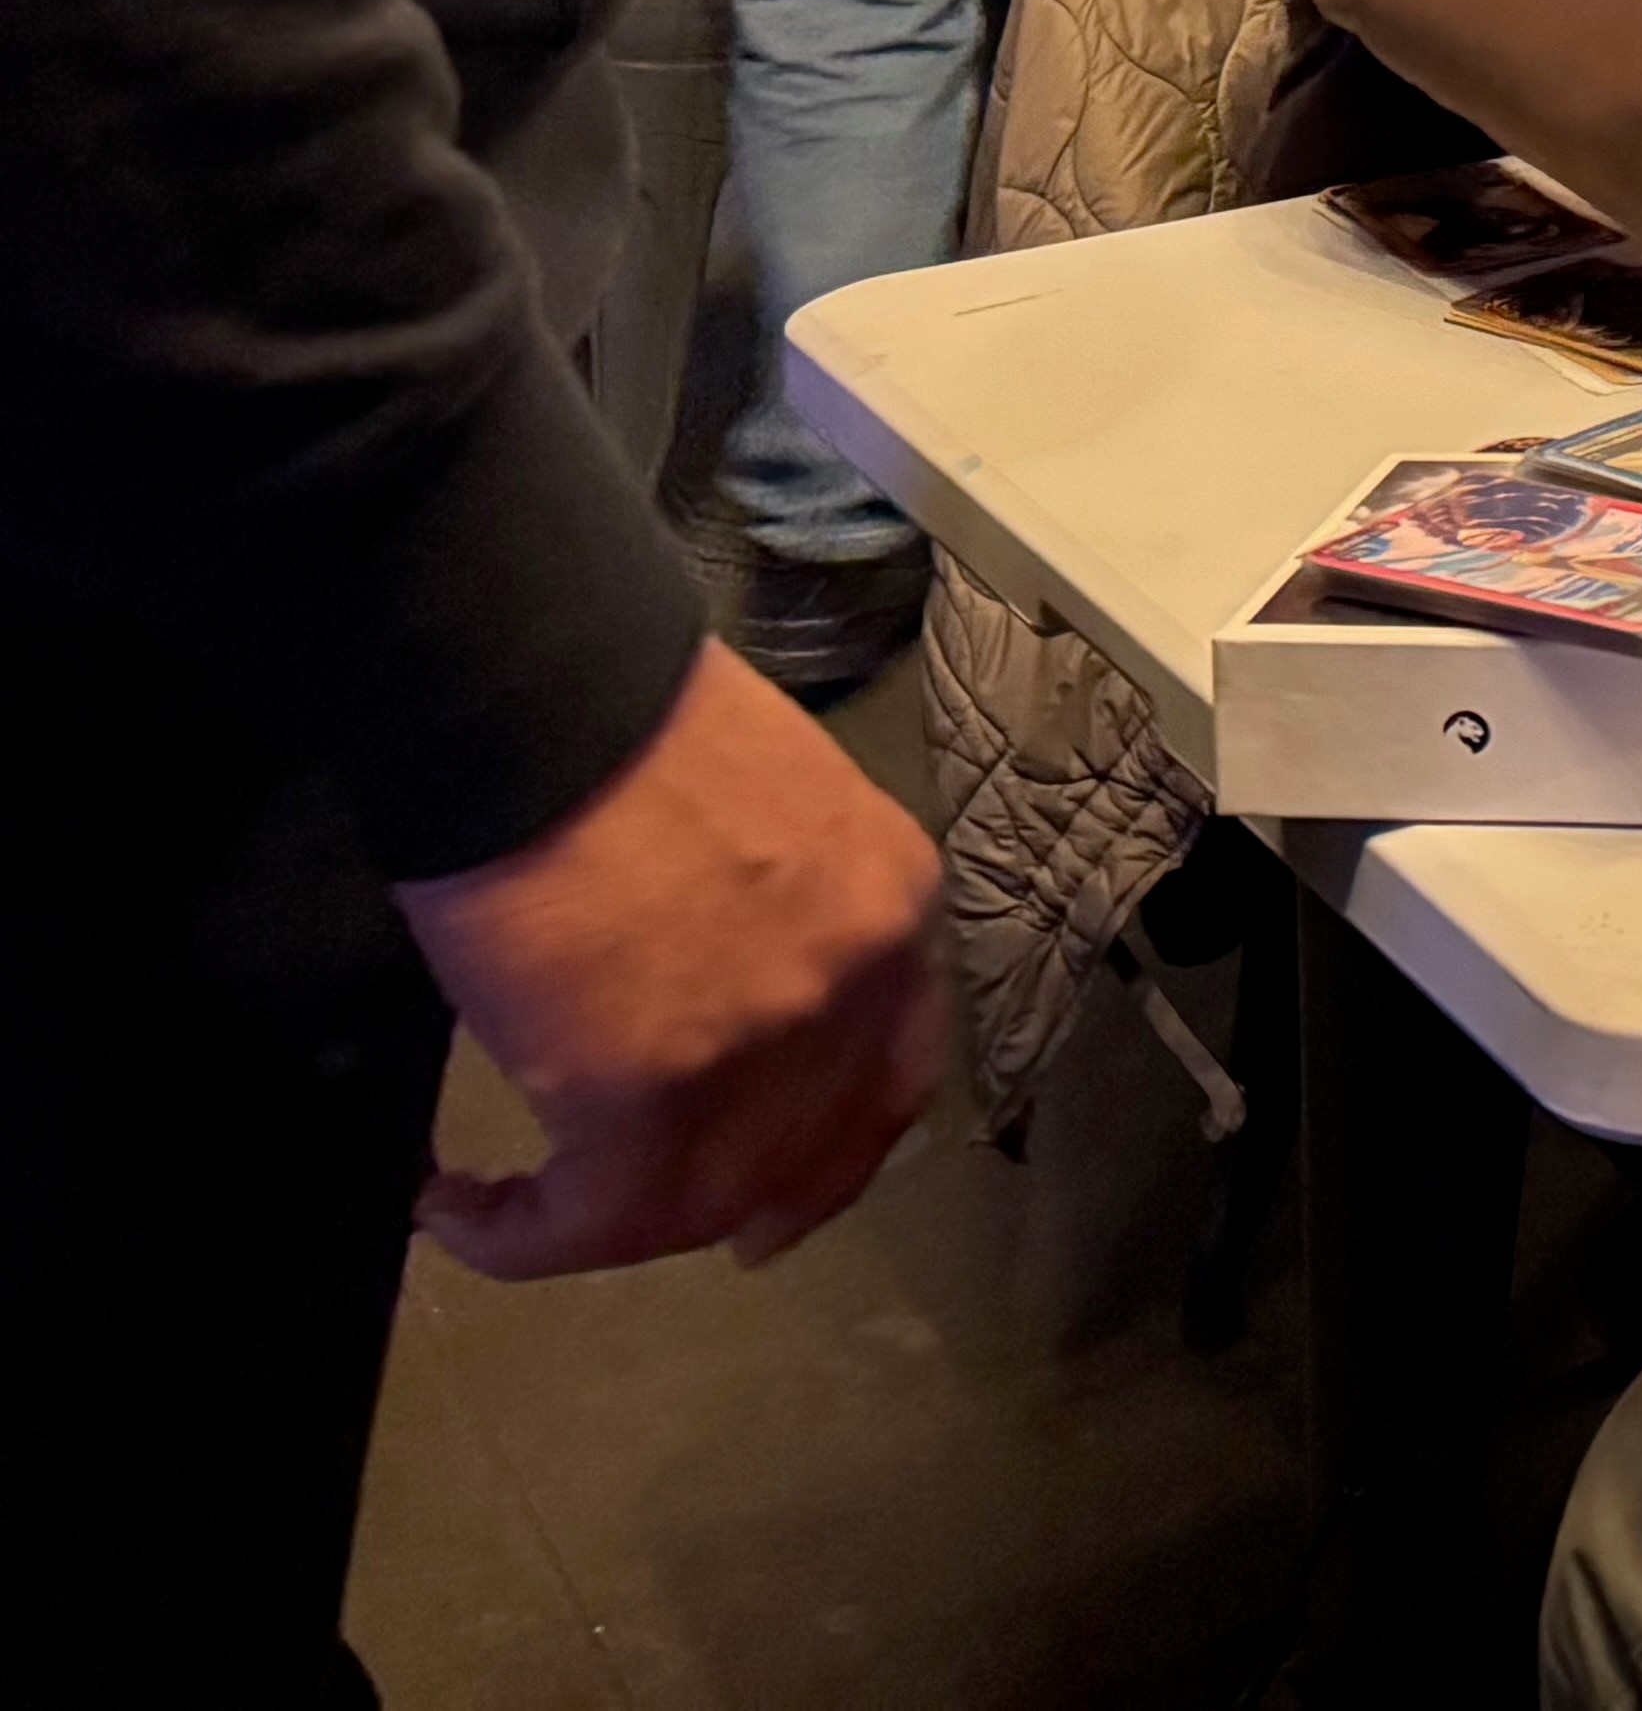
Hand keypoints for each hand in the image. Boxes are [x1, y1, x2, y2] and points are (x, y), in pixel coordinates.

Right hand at [395, 641, 946, 1278]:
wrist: (542, 695)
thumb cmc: (626, 723)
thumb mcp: (774, 806)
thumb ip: (781, 903)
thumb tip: (712, 975)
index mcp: (890, 896)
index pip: (893, 1065)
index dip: (833, 1148)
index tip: (780, 1199)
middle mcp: (855, 980)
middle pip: (803, 1149)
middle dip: (721, 1206)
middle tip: (640, 1230)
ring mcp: (763, 1044)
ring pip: (698, 1198)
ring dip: (600, 1225)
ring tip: (512, 1212)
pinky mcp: (646, 1093)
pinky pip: (587, 1218)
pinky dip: (516, 1235)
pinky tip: (459, 1207)